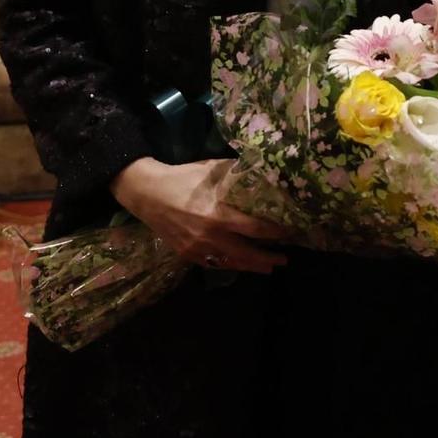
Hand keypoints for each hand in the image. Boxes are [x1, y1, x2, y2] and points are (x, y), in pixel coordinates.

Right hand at [109, 158, 289, 273]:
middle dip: (267, 258)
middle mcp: (209, 235)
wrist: (147, 193)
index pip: (254, 228)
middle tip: (284, 260)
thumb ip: (236, 175)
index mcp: (218, 213)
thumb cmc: (183, 177)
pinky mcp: (187, 254)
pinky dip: (230, 264)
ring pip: (230, 262)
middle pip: (245, 252)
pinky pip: (214, 263)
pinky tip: (240, 264)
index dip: (274, 233)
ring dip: (251, 266)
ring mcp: (197, 248)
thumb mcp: (212, 170)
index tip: (290, 232)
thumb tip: (263, 172)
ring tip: (268, 268)